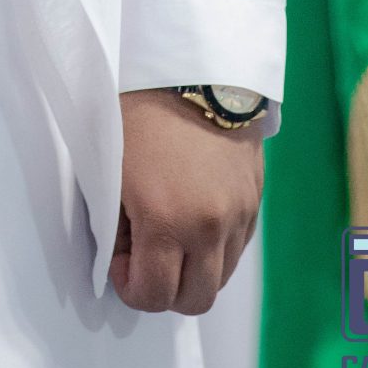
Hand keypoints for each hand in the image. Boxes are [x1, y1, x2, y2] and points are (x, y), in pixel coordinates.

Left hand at [109, 89, 263, 315]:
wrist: (192, 66)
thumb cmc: (139, 109)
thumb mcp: (112, 167)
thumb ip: (117, 224)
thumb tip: (125, 256)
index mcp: (167, 219)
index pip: (153, 296)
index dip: (130, 288)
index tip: (120, 261)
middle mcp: (210, 227)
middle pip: (195, 301)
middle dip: (164, 291)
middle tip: (144, 259)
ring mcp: (239, 215)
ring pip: (221, 278)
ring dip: (194, 272)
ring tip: (170, 237)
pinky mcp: (256, 200)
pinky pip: (238, 248)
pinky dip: (216, 249)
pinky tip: (195, 219)